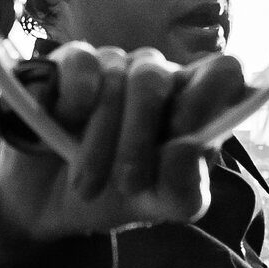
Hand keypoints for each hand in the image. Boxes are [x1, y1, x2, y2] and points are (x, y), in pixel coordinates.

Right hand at [0, 44, 244, 263]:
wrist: (46, 204)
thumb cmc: (113, 196)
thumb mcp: (156, 206)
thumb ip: (184, 188)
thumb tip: (186, 148)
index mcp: (188, 103)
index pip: (222, 71)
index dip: (207, 96)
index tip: (180, 136)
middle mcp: (154, 76)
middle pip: (156, 79)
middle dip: (137, 140)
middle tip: (126, 184)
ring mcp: (111, 64)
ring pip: (113, 79)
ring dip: (99, 141)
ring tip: (86, 185)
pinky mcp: (67, 62)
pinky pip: (79, 64)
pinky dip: (72, 99)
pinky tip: (63, 125)